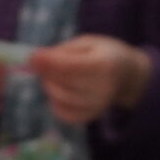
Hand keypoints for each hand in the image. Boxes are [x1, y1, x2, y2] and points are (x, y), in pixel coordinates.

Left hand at [27, 35, 148, 126]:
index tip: (32, 57)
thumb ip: (63, 51)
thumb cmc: (104, 53)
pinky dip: (55, 103)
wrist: (127, 76)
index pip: (70, 67)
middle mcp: (104, 88)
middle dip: (47, 74)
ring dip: (50, 87)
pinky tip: (58, 92)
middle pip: (64, 84)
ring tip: (52, 77)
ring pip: (61, 99)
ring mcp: (98, 106)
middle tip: (43, 64)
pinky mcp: (91, 117)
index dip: (48, 62)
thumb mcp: (87, 43)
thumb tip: (35, 59)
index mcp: (105, 64)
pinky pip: (64, 114)